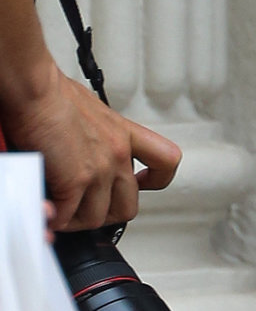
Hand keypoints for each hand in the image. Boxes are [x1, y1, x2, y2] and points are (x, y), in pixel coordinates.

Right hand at [0, 60, 180, 229]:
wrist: (36, 90)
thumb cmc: (53, 95)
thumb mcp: (92, 112)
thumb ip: (98, 137)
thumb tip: (83, 152)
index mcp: (124, 133)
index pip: (165, 160)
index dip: (156, 180)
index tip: (142, 184)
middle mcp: (118, 152)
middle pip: (128, 205)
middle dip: (103, 214)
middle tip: (83, 208)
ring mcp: (100, 168)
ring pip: (97, 217)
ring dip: (76, 219)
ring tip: (60, 210)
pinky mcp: (76, 180)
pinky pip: (68, 217)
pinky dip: (56, 220)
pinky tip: (47, 210)